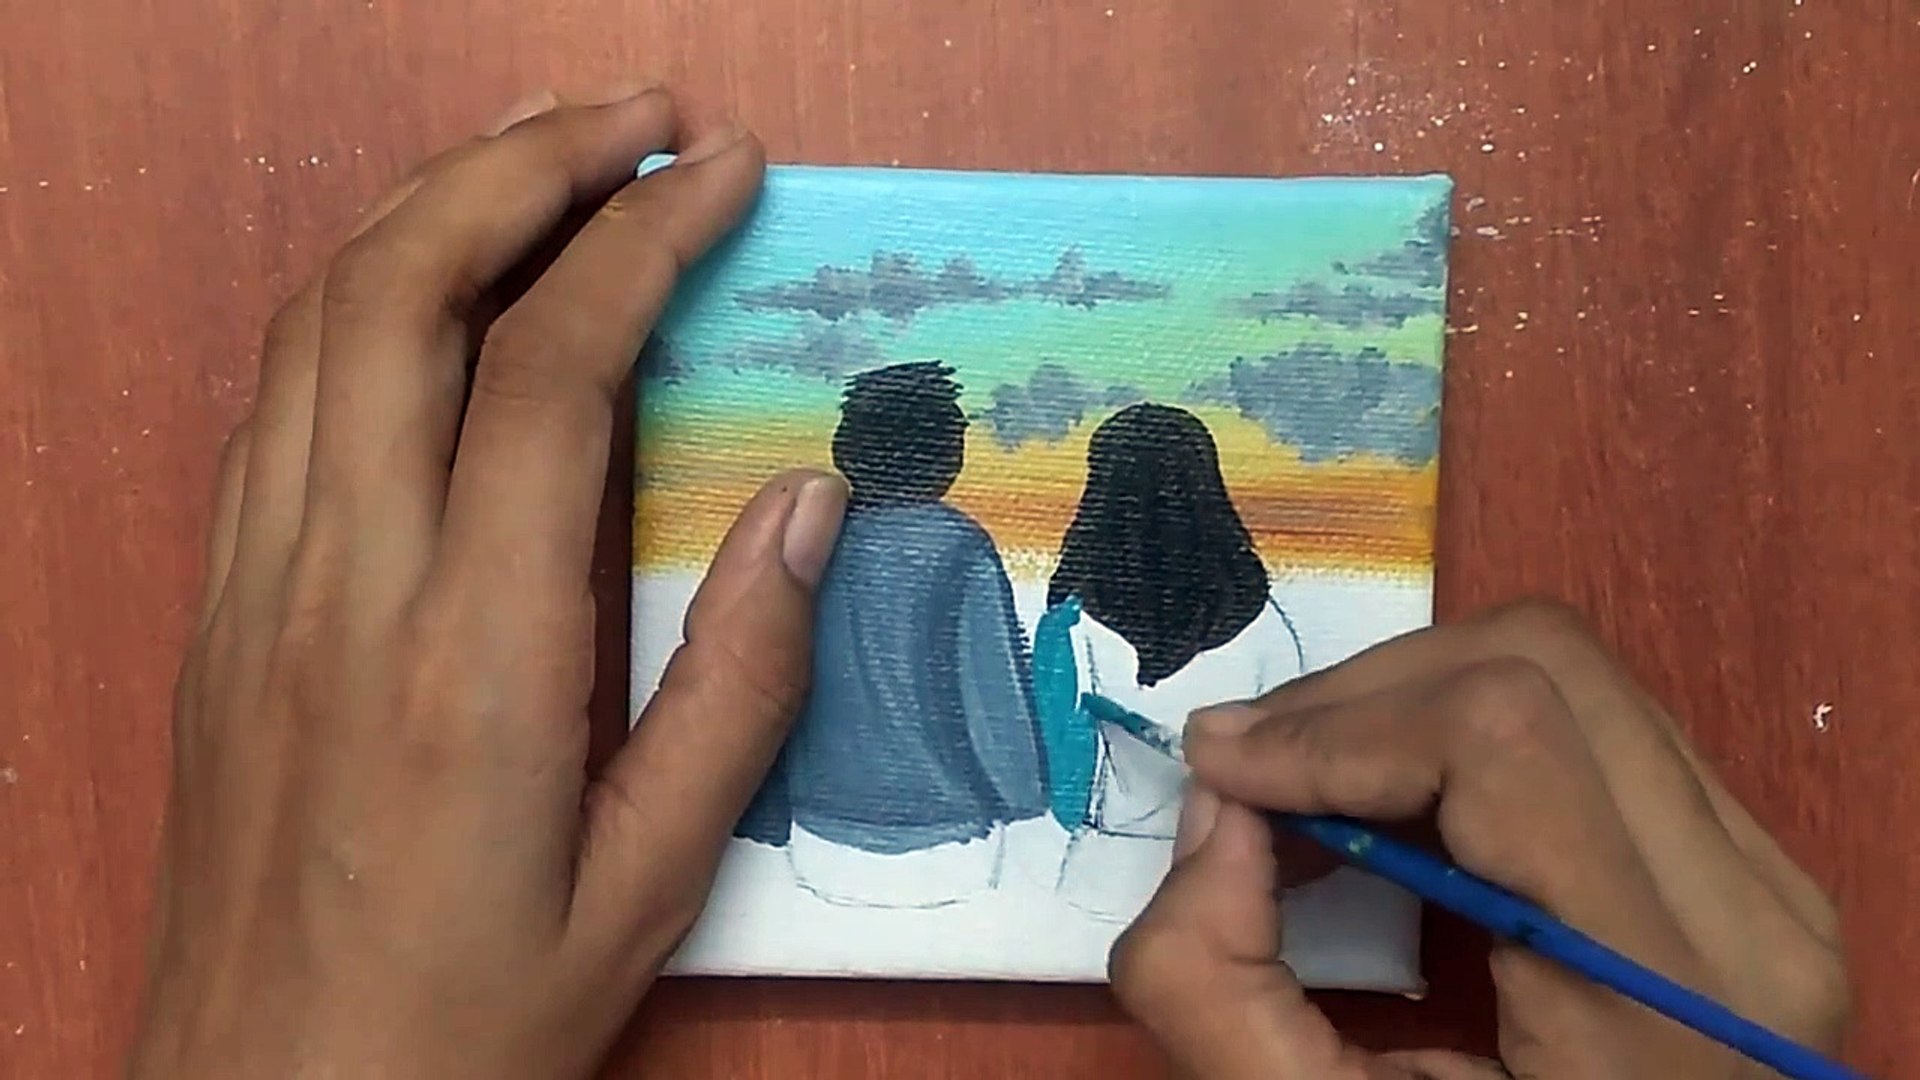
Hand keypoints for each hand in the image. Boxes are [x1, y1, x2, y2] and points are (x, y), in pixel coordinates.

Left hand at [130, 86, 847, 1078]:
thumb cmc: (473, 1016)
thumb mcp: (651, 880)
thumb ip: (739, 682)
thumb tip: (801, 505)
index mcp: (472, 654)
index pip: (548, 371)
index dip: (641, 242)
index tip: (723, 176)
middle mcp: (343, 584)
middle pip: (400, 290)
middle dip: (524, 162)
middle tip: (642, 116)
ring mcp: (259, 583)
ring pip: (318, 321)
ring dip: (433, 203)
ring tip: (548, 150)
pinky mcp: (223, 604)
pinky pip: (278, 396)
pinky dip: (360, 293)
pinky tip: (433, 284)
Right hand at [1110, 601, 1848, 1078]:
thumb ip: (1218, 991)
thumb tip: (1213, 807)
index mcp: (1648, 1005)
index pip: (1501, 742)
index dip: (1336, 729)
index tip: (1223, 768)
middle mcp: (1745, 918)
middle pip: (1544, 668)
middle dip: (1364, 697)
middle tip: (1255, 770)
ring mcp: (1772, 885)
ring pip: (1579, 674)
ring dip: (1414, 699)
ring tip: (1316, 781)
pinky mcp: (1764, 872)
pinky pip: (1609, 725)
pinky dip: (1474, 730)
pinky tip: (1404, 803)